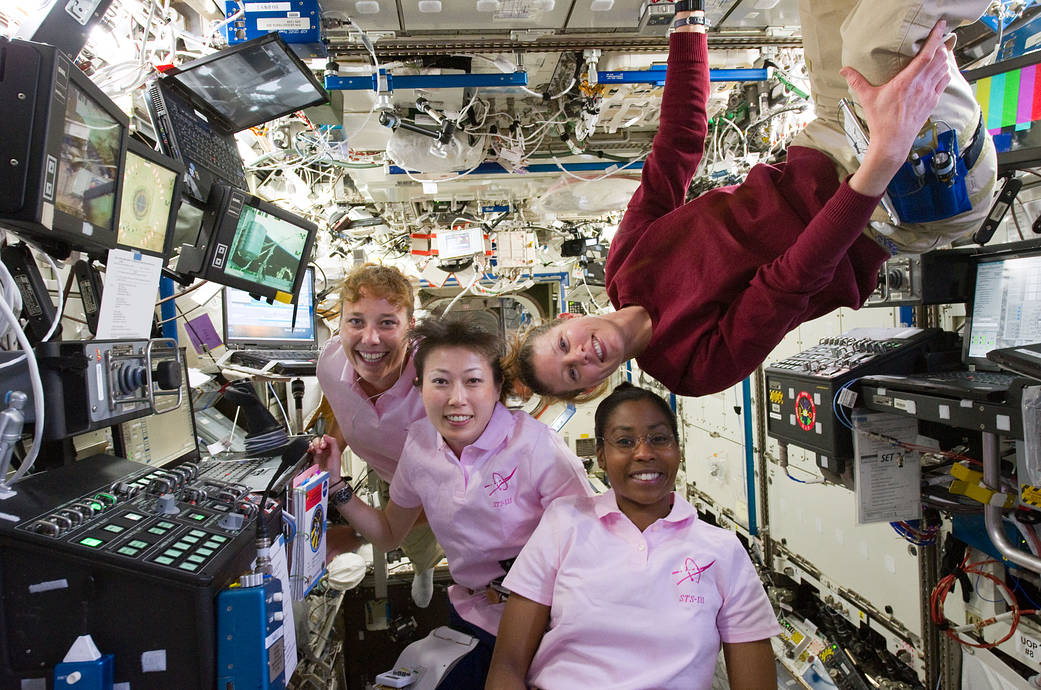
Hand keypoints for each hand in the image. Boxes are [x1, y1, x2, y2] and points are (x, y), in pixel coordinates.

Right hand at [308, 434, 343, 481]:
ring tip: (317, 452)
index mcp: (330, 447)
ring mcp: (318, 453)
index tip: (324, 445)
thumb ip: (333, 442)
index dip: (323, 440)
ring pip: (312, 444)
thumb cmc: (335, 468)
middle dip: (318, 443)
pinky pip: (309, 450)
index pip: (325, 438)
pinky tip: (311, 451)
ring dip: (314, 445)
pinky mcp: (312, 457)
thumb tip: (326, 435)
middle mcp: (324, 449)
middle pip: (317, 440)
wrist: (329, 478)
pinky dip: (309, 449)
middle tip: (320, 449)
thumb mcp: (337, 453)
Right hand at [844, 19, 951, 195]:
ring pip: (944, 68)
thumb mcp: (867, 99)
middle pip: (940, 58)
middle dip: (940, 45)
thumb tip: (844, 70)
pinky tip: (940, 70)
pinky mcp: (932, 101)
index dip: (935, 38)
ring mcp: (929, 93)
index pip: (926, 55)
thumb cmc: (881, 121)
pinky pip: (944, 81)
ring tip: (939, 51)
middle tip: (936, 38)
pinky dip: (945, 72)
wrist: (893, 141)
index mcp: (906, 82)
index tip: (939, 27)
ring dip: (944, 58)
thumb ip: (857, 81)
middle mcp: (921, 86)